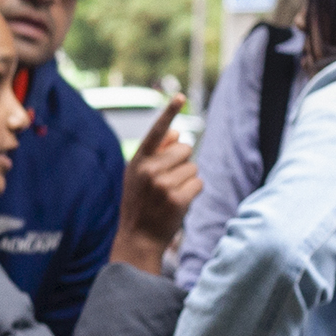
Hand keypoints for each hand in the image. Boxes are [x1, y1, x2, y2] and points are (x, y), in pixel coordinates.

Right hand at [111, 96, 200, 273]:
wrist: (137, 239)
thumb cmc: (140, 204)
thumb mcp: (137, 176)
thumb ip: (154, 154)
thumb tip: (177, 133)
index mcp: (138, 160)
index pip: (157, 131)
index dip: (169, 112)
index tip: (181, 96)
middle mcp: (149, 169)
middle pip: (185, 149)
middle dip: (182, 163)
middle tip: (167, 182)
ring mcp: (163, 184)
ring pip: (193, 167)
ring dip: (187, 180)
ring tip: (170, 195)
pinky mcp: (177, 199)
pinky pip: (198, 183)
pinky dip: (193, 193)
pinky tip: (178, 203)